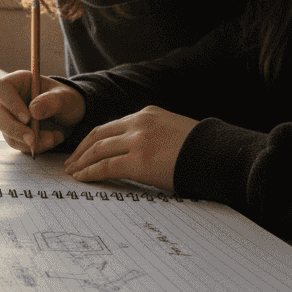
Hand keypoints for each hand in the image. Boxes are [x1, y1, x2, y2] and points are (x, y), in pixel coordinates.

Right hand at [0, 71, 84, 155]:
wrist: (70, 116)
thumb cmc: (66, 100)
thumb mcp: (66, 98)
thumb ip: (52, 101)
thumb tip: (33, 111)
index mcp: (17, 82)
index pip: (0, 88)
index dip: (9, 103)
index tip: (27, 117)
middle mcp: (8, 100)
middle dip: (13, 129)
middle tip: (32, 139)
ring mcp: (9, 118)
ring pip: (5, 132)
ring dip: (27, 141)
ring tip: (53, 138)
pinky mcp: (14, 134)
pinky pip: (17, 144)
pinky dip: (34, 147)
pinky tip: (51, 139)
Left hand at [63, 106, 196, 191]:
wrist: (220, 156)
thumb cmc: (201, 149)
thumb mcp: (173, 130)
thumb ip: (151, 134)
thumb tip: (133, 150)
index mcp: (147, 113)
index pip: (110, 126)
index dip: (92, 139)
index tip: (83, 150)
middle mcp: (140, 123)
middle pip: (98, 135)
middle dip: (81, 150)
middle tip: (71, 162)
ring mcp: (139, 140)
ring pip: (98, 150)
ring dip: (82, 162)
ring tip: (73, 172)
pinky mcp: (140, 160)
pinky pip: (106, 166)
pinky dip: (90, 172)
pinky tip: (83, 178)